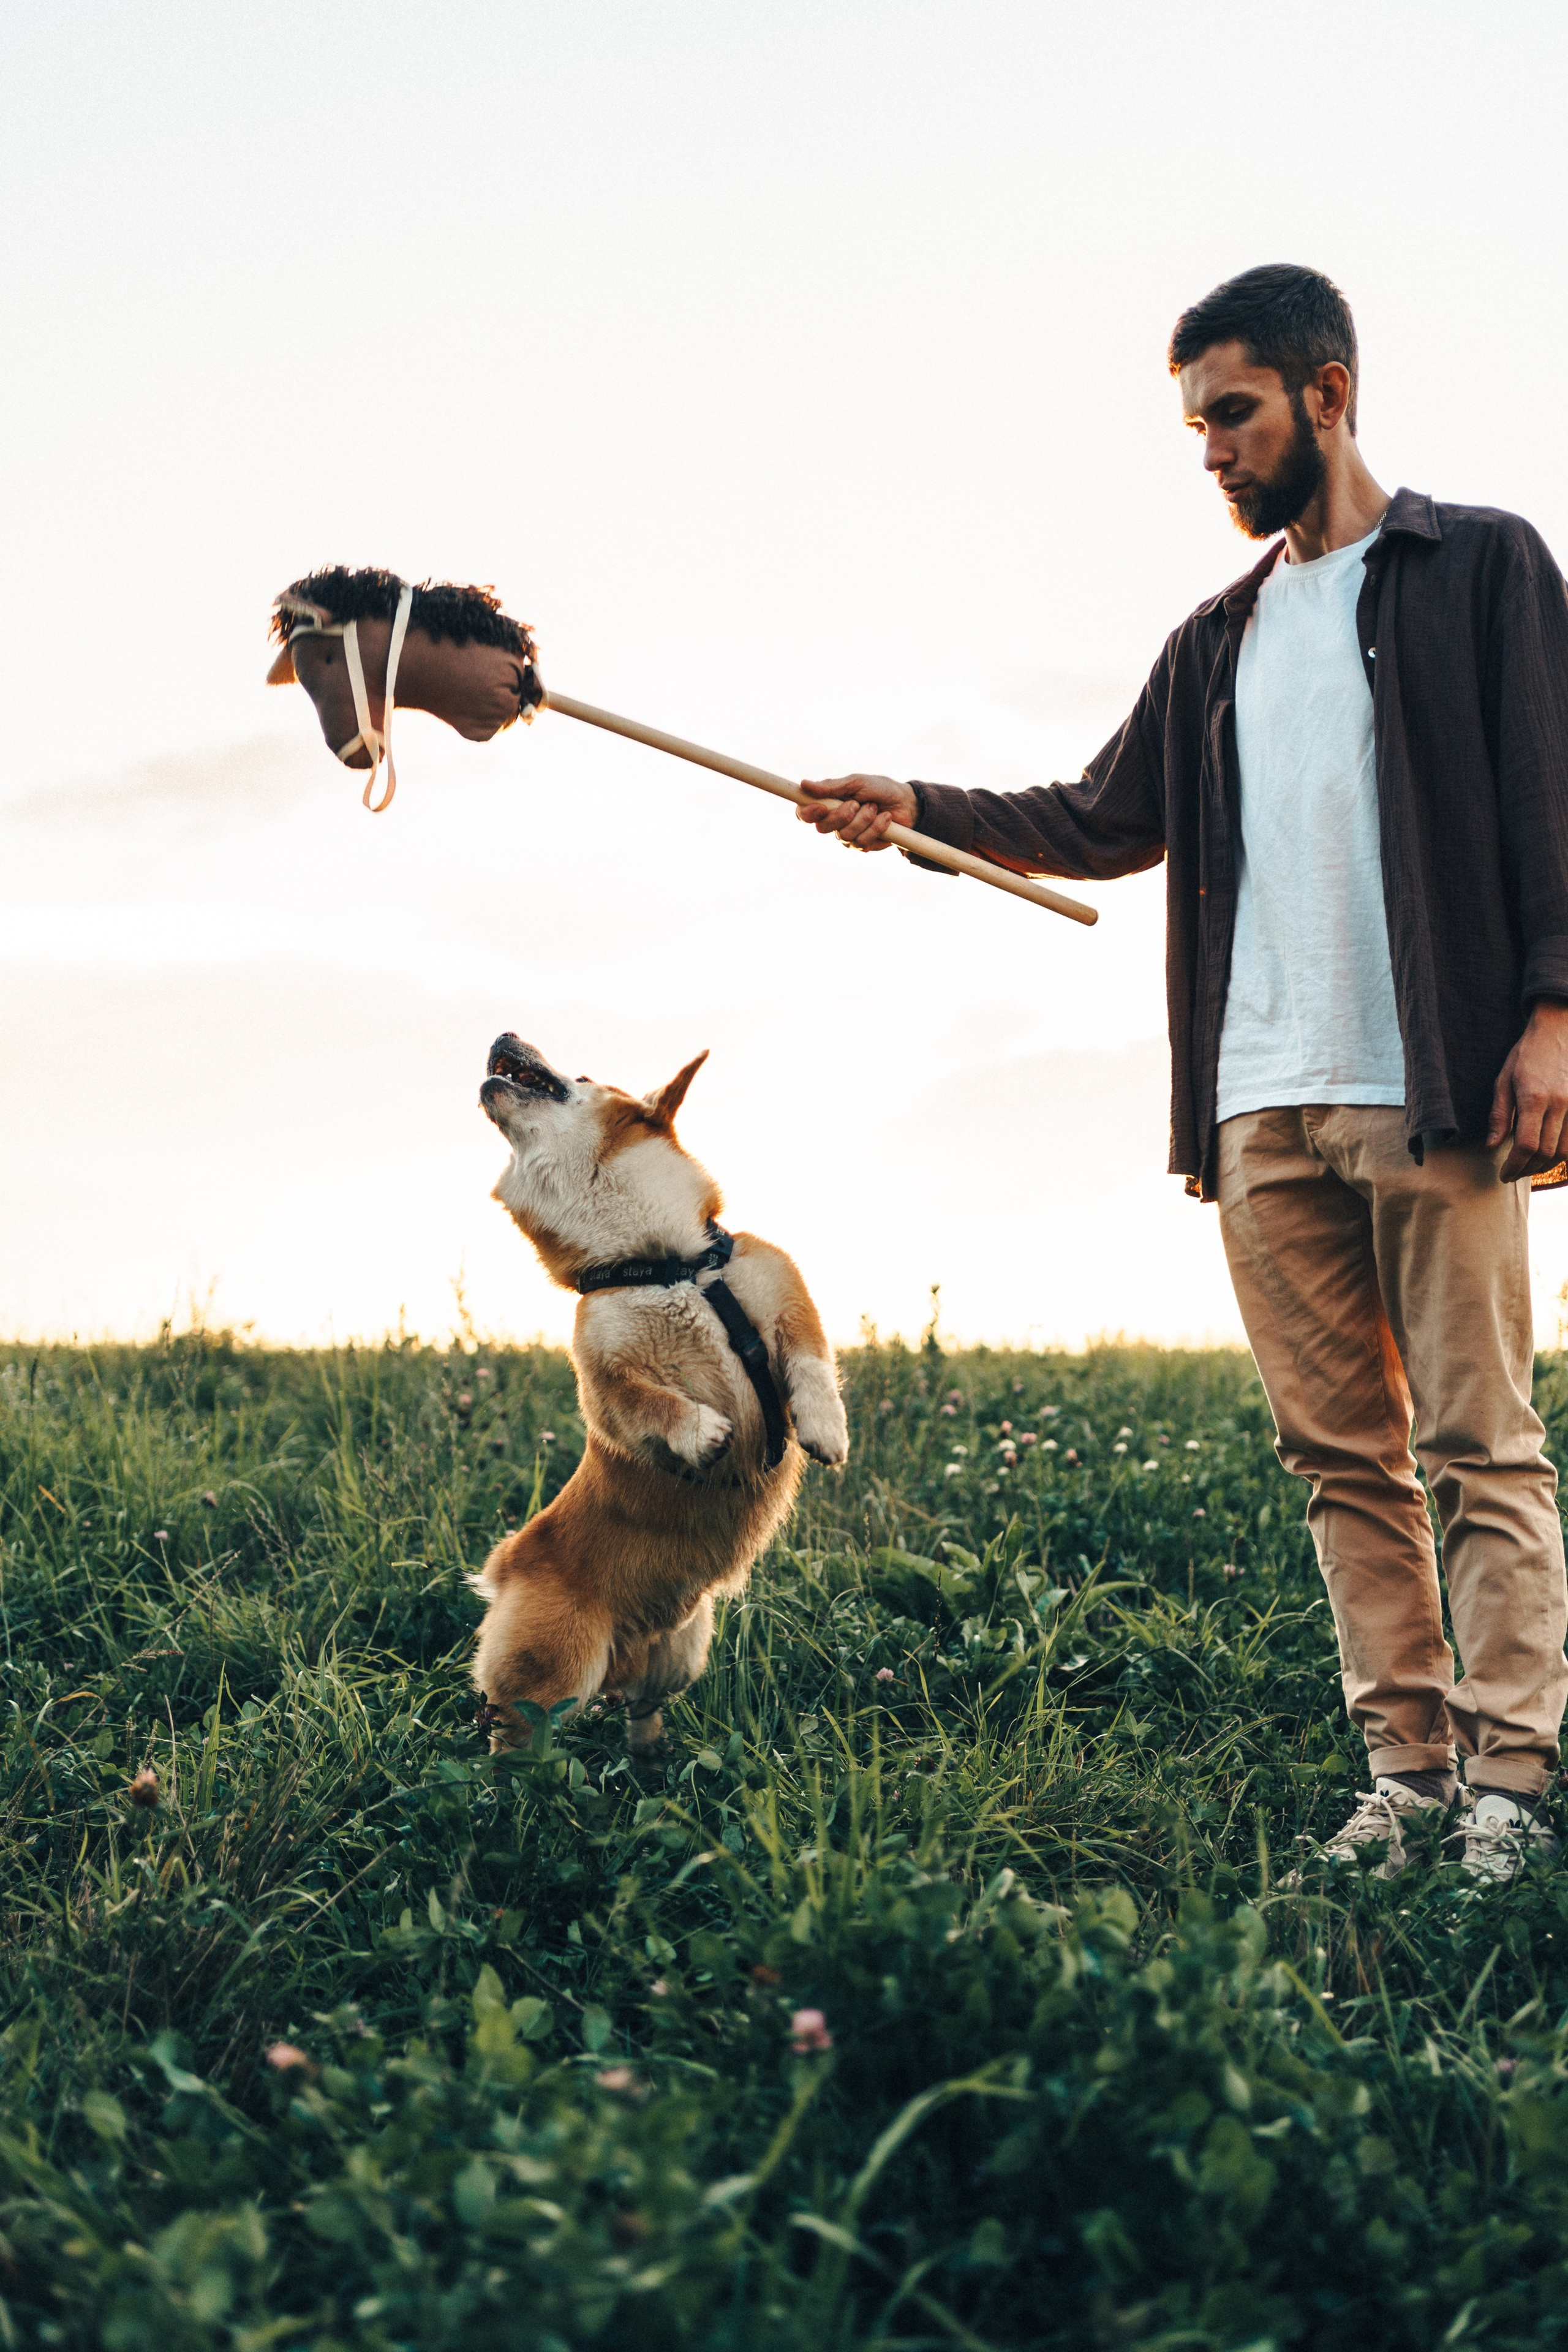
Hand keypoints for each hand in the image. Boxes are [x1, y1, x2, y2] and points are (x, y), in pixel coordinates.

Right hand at [795, 773, 916, 851]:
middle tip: (858, 803)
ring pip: (845, 835)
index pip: (805, 814)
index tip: (821, 807)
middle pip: (823, 827)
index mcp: (827, 804)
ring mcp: (847, 835)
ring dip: (864, 819)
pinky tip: (885, 819)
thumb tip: (804, 784)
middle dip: (842, 815)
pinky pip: (862, 842)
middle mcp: (833, 822)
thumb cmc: (879, 788)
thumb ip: (831, 786)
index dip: (808, 813)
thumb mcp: (856, 782)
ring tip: (875, 808)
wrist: (905, 803)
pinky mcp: (862, 845)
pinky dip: (876, 827)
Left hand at [1488, 1001, 1567, 1180]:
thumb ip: (1499, 1115)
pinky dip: (1562, 1154)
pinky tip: (1548, 1156)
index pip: (1527, 1144)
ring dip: (1546, 1165)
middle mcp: (1559, 1104)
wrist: (1556, 1032)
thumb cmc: (1526, 1055)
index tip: (1504, 1174)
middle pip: (1546, 1152)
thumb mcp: (1503, 1081)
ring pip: (1565, 1150)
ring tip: (1529, 1167)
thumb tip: (1492, 1145)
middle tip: (1513, 1174)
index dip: (1515, 1165)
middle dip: (1528, 1169)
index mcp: (1534, 1098)